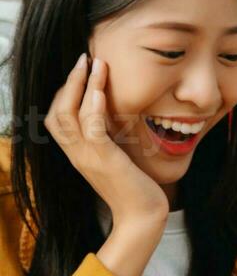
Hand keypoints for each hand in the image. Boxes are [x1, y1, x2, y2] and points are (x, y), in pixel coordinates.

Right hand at [44, 54, 168, 275]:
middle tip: (83, 58)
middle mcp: (77, 155)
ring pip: (68, 115)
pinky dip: (92, 106)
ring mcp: (88, 158)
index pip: (56, 119)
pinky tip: (99, 89)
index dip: (64, 93)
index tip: (80, 71)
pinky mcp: (105, 161)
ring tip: (92, 62)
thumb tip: (116, 116)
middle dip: (67, 82)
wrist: (143, 217)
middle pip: (55, 113)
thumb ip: (111, 139)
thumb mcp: (118, 158)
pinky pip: (91, 129)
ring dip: (79, 85)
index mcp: (78, 154)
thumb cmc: (136, 188)